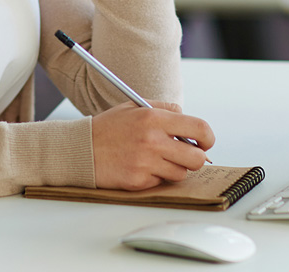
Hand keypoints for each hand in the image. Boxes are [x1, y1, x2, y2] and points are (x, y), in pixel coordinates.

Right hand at [91, 101, 215, 189]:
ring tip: (157, 159)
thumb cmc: (109, 127)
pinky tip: (141, 167)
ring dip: (174, 168)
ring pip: (181, 173)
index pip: (199, 128)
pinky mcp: (138, 181)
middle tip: (186, 155)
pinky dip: (156, 177)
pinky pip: (161, 182)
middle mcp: (152, 140)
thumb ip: (165, 109)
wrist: (81, 149)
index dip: (208, 138)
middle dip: (196, 158)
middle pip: (197, 158)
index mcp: (154, 118)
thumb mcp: (136, 107)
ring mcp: (145, 162)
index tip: (205, 142)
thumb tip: (188, 122)